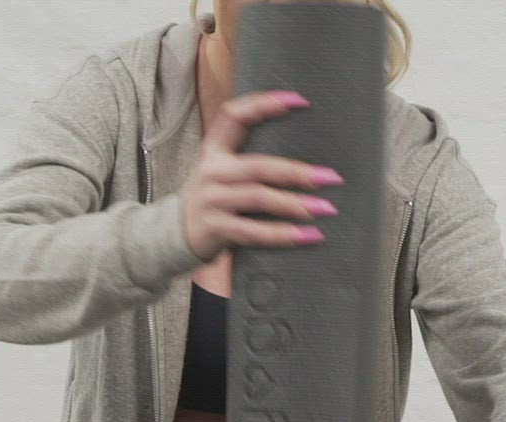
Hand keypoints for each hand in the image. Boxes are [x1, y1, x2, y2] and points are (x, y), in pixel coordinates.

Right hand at [179, 89, 343, 261]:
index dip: (264, 103)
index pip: (234, 115)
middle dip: (297, 172)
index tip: (300, 101)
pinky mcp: (216, 228)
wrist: (175, 234)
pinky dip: (283, 235)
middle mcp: (211, 172)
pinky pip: (254, 232)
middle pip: (258, 166)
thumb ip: (246, 158)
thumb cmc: (211, 199)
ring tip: (326, 208)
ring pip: (259, 198)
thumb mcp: (220, 170)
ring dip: (295, 204)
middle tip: (330, 177)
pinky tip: (308, 236)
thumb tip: (299, 155)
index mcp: (213, 150)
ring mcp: (212, 201)